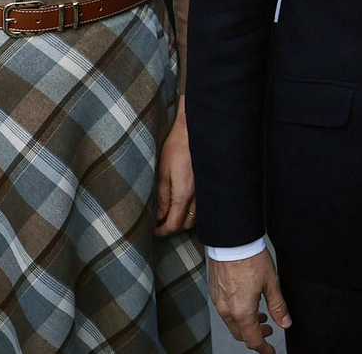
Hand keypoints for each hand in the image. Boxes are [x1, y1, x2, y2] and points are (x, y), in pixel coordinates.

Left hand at [154, 103, 195, 236]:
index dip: (162, 231)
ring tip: (170, 215)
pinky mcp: (208, 184)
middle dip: (172, 228)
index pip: (174, 224)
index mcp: (183, 194)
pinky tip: (184, 205)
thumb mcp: (163, 172)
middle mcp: (198, 196)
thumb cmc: (177, 147)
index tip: (153, 232)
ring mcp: (205, 191)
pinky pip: (202, 206)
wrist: (196, 131)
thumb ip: (162, 197)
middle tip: (159, 224)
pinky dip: (192, 211)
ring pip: (196, 217)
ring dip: (183, 220)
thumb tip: (159, 216)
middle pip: (186, 224)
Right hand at [210, 249, 290, 352]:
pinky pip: (225, 311)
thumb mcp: (271, 283)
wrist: (231, 240)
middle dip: (256, 336)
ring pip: (232, 323)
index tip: (270, 351)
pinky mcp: (214, 292)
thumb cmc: (250, 257)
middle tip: (269, 330)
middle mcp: (227, 310)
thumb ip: (278, 306)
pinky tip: (247, 302)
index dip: (264, 348)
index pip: (253, 340)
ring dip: (246, 324)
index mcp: (242, 311)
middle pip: (241, 334)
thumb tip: (285, 322)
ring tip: (261, 315)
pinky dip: (237, 313)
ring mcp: (218, 302)